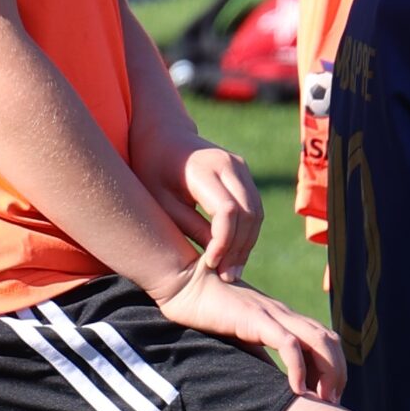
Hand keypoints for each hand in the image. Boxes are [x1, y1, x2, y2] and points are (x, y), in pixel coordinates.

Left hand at [149, 144, 262, 277]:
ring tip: (231, 271)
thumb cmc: (152, 169)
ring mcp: (241, 167)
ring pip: (256, 213)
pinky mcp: (244, 174)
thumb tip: (215, 257)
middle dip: (239, 248)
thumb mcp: (161, 201)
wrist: (163, 134)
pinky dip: (247, 233)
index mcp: (202, 168)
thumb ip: (188, 226)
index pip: (227, 211)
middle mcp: (229, 164)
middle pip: (249, 213)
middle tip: (226, 276)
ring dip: (247, 244)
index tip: (210, 265)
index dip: (223, 242)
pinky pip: (254, 208)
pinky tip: (234, 254)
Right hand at [149, 261, 344, 400]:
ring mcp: (273, 314)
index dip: (333, 368)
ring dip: (327, 372)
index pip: (324, 340)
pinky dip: (298, 368)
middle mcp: (285, 314)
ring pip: (319, 340)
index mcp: (284, 318)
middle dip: (338, 373)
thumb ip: (260, 355)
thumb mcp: (242, 338)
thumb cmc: (209, 312)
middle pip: (330, 340)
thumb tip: (274, 383)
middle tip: (332, 402)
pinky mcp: (257, 318)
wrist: (185, 285)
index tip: (327, 396)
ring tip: (322, 399)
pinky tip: (296, 391)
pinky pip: (288, 344)